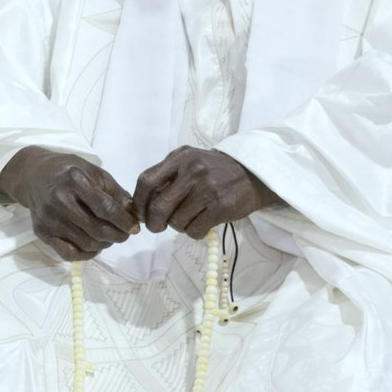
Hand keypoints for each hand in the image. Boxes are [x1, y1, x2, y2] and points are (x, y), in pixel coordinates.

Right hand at [0, 145, 137, 261]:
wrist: (33, 175)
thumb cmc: (67, 172)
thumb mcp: (93, 172)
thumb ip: (114, 192)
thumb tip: (133, 214)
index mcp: (75, 181)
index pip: (105, 208)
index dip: (124, 221)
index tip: (135, 227)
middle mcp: (60, 201)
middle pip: (97, 229)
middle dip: (118, 235)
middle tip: (125, 234)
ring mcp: (49, 219)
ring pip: (86, 243)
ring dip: (104, 244)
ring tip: (109, 236)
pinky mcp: (42, 232)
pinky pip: (68, 254)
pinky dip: (86, 255)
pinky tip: (93, 246)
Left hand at [133, 146, 273, 237]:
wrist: (252, 173)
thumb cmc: (213, 171)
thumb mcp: (188, 162)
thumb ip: (166, 176)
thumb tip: (141, 205)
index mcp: (179, 158)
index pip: (146, 181)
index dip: (138, 202)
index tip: (140, 214)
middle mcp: (193, 171)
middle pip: (159, 207)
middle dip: (154, 223)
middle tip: (157, 227)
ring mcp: (208, 189)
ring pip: (176, 221)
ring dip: (178, 227)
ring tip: (187, 220)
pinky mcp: (221, 206)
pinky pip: (194, 230)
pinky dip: (193, 232)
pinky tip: (200, 225)